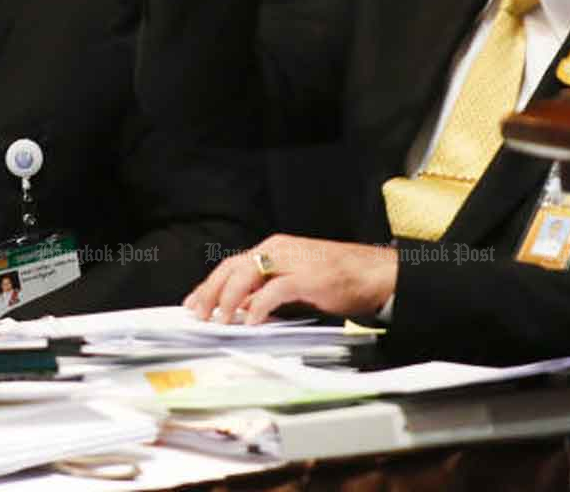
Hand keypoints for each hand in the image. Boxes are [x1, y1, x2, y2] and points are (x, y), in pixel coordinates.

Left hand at [184, 233, 396, 324]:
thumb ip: (269, 290)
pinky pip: (273, 291)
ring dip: (228, 300)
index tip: (194, 302)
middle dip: (210, 292)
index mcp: (274, 248)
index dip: (209, 285)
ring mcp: (292, 261)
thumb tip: (241, 308)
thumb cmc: (339, 277)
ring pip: (246, 276)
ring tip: (220, 320)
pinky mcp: (306, 277)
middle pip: (232, 268)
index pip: (232, 265)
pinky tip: (251, 321)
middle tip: (197, 314)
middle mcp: (278, 249)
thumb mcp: (295, 281)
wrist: (375, 273)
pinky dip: (258, 307)